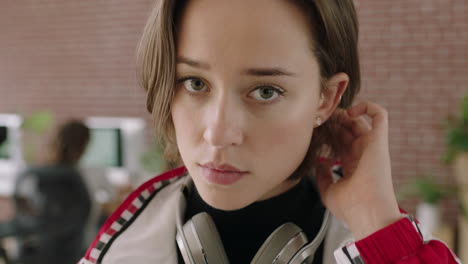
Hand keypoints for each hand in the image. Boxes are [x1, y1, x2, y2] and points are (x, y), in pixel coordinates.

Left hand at [316, 101, 401, 239]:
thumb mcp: (328, 191)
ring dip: (343, 114)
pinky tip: (349, 112)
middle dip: (332, 121)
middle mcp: (362, 153)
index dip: (327, 133)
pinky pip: (380, 115)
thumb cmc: (350, 208)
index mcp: (352, 165)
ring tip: (329, 115)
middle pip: (347, 129)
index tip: (314, 131)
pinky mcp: (379, 141)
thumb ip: (323, 176)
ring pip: (359, 120)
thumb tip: (319, 163)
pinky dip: (367, 107)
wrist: (367, 213)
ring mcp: (371, 146)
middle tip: (319, 119)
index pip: (340, 141)